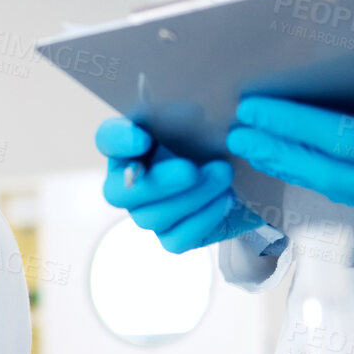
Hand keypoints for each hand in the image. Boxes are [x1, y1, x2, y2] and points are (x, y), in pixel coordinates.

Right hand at [96, 117, 271, 252]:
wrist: (245, 172)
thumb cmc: (214, 139)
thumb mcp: (202, 119)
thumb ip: (182, 115)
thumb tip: (184, 113)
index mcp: (130, 145)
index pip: (108, 139)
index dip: (120, 140)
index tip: (142, 136)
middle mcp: (130, 184)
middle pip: (119, 193)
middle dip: (156, 182)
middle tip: (190, 170)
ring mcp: (148, 214)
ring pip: (152, 218)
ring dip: (191, 197)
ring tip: (224, 174)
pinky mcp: (173, 238)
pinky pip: (176, 240)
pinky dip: (203, 218)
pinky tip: (226, 199)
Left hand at [226, 62, 353, 282]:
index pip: (344, 140)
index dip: (294, 125)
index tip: (255, 111)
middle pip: (330, 171)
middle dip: (279, 150)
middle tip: (236, 133)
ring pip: (345, 192)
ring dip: (301, 170)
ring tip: (264, 152)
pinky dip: (335, 186)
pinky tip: (328, 177)